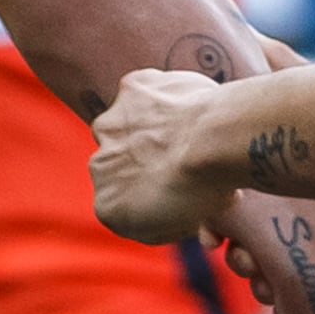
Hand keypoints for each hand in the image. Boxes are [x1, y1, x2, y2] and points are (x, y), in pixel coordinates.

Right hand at [92, 69, 236, 243]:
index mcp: (107, 207)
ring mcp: (110, 125)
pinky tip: (190, 105)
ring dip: (151, 128)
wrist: (217, 141)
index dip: (154, 196)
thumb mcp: (185, 225)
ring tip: (191, 132)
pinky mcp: (131, 89)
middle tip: (185, 160)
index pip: (124, 204)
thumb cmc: (208, 187)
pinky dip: (164, 97)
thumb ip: (166, 218)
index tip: (181, 190)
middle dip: (147, 160)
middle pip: (121, 164)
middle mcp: (98, 166)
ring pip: (128, 126)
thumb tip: (181, 212)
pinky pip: (144, 92)